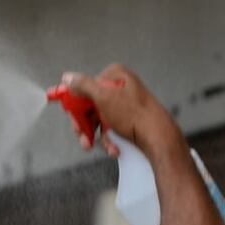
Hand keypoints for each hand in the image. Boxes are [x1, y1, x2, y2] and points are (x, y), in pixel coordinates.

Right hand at [60, 65, 180, 157]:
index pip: (86, 86)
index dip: (74, 102)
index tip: (65, 111)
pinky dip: (110, 140)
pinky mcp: (132, 121)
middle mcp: (121, 87)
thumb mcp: (103, 97)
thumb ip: (82, 85)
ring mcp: (127, 105)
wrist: (159, 138)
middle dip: (85, 125)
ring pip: (101, 121)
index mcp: (115, 75)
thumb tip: (67, 77)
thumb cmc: (134, 115)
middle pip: (91, 105)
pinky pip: (113, 129)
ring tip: (98, 146)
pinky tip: (114, 149)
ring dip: (97, 137)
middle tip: (82, 138)